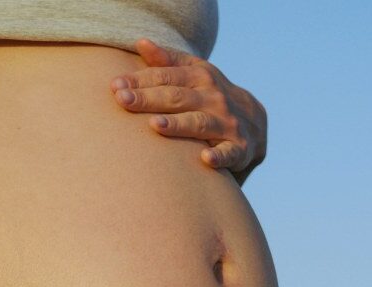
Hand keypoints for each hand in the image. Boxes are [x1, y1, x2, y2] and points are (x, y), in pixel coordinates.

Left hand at [110, 38, 266, 185]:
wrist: (256, 123)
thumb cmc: (212, 97)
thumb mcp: (196, 74)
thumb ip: (169, 61)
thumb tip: (140, 44)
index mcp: (201, 77)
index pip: (167, 76)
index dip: (141, 80)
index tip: (115, 86)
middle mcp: (214, 98)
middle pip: (177, 97)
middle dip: (149, 99)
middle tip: (123, 101)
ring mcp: (227, 123)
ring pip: (199, 123)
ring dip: (178, 125)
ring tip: (156, 126)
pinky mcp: (239, 148)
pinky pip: (229, 153)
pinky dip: (220, 156)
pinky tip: (206, 159)